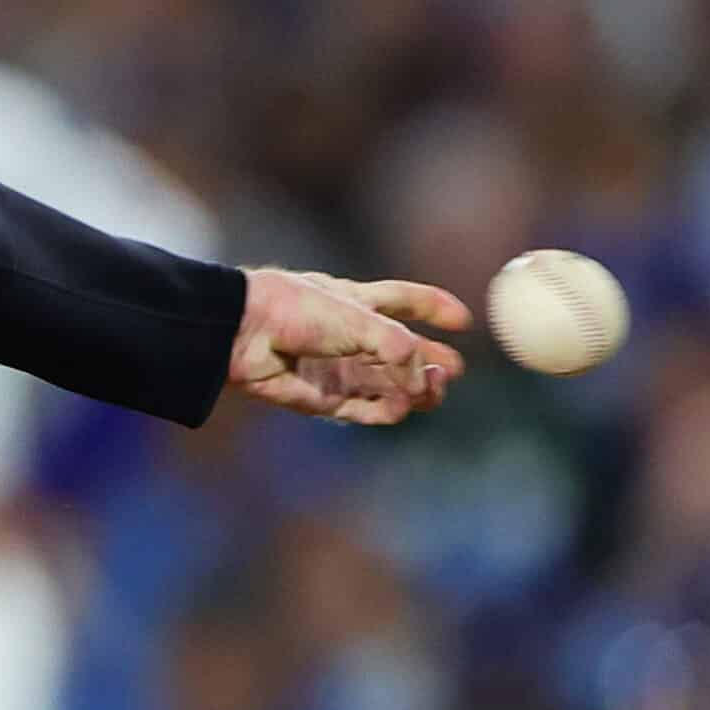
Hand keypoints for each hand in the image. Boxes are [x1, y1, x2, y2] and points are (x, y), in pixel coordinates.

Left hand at [227, 268, 470, 424]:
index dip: (434, 307)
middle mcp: (352, 335)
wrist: (245, 333)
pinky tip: (405, 403)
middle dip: (433, 362)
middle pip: (405, 352)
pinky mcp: (328, 399)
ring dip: (419, 389)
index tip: (464, 320)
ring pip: (394, 385)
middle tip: (452, 370)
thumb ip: (401, 347)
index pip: (403, 300)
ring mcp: (341, 368)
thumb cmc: (297, 309)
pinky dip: (392, 409)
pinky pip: (371, 409)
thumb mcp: (361, 317)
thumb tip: (424, 382)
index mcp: (357, 301)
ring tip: (433, 386)